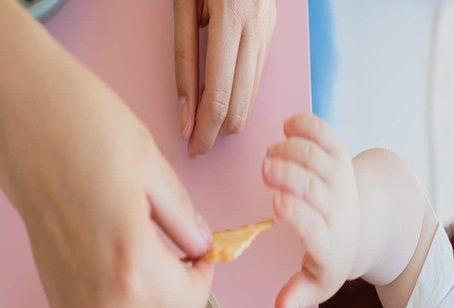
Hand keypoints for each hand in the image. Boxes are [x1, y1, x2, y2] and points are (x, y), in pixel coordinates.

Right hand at [6, 59, 213, 307]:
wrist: (22, 133)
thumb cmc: (84, 136)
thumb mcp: (156, 172)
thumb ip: (189, 225)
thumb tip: (203, 251)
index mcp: (135, 277)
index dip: (201, 277)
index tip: (191, 252)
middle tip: (172, 288)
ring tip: (145, 287)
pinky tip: (118, 287)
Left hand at [174, 0, 276, 155]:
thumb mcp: (181, 6)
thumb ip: (183, 62)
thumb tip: (186, 116)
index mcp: (232, 18)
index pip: (218, 97)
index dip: (204, 131)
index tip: (190, 148)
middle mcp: (258, 27)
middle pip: (239, 104)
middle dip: (216, 133)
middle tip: (196, 146)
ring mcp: (269, 29)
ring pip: (251, 95)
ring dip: (228, 119)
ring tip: (204, 130)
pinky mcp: (272, 29)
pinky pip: (256, 77)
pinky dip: (238, 98)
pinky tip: (220, 105)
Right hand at [262, 113, 360, 307]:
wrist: (365, 227)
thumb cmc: (331, 258)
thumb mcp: (316, 285)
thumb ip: (294, 298)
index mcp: (328, 242)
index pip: (314, 226)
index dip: (297, 213)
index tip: (276, 202)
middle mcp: (337, 207)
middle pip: (314, 186)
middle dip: (290, 174)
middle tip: (266, 168)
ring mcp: (340, 178)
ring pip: (318, 157)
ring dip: (292, 150)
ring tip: (271, 155)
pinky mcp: (339, 156)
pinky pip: (326, 135)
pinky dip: (308, 125)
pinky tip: (288, 126)